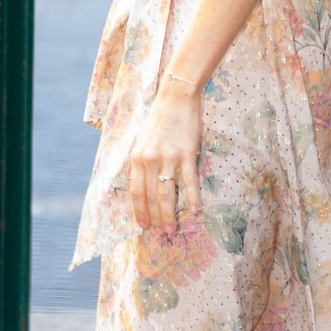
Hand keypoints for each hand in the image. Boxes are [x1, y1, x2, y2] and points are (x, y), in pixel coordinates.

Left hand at [128, 84, 201, 232]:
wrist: (176, 96)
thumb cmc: (160, 118)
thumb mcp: (142, 140)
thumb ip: (141, 162)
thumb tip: (143, 186)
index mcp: (136, 157)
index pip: (135, 192)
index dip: (139, 211)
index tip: (142, 226)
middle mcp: (149, 160)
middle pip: (150, 197)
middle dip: (155, 219)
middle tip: (160, 234)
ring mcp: (168, 157)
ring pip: (166, 193)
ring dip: (169, 215)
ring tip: (173, 229)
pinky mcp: (186, 153)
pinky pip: (188, 181)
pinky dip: (192, 197)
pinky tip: (195, 211)